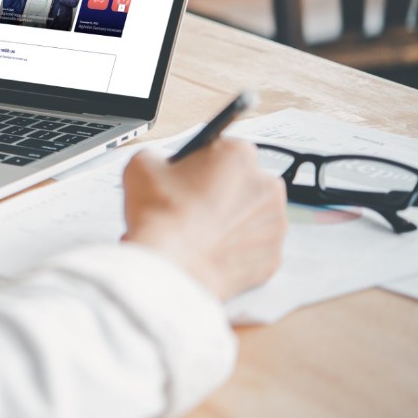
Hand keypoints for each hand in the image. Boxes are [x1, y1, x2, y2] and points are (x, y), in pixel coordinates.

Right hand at [121, 139, 286, 301]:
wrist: (168, 267)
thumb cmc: (160, 216)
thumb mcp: (142, 164)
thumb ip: (161, 157)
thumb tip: (165, 166)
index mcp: (239, 155)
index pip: (225, 150)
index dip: (204, 164)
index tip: (192, 177)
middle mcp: (267, 186)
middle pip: (244, 183)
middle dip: (223, 193)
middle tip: (193, 207)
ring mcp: (274, 225)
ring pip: (253, 217)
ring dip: (233, 222)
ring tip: (200, 233)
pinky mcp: (273, 258)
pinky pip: (256, 249)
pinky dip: (237, 251)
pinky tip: (210, 252)